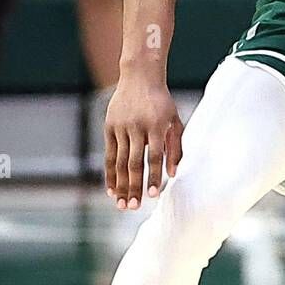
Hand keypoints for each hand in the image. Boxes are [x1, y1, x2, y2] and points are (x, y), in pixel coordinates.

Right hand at [105, 74, 183, 208]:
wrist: (140, 77)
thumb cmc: (162, 102)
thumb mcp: (174, 121)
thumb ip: (175, 147)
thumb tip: (173, 175)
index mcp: (156, 125)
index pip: (154, 156)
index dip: (153, 176)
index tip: (153, 195)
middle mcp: (136, 127)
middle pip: (134, 162)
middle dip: (134, 186)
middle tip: (133, 207)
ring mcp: (121, 127)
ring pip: (120, 161)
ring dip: (120, 185)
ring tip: (122, 204)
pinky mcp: (109, 127)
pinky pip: (109, 155)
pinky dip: (110, 174)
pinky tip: (111, 190)